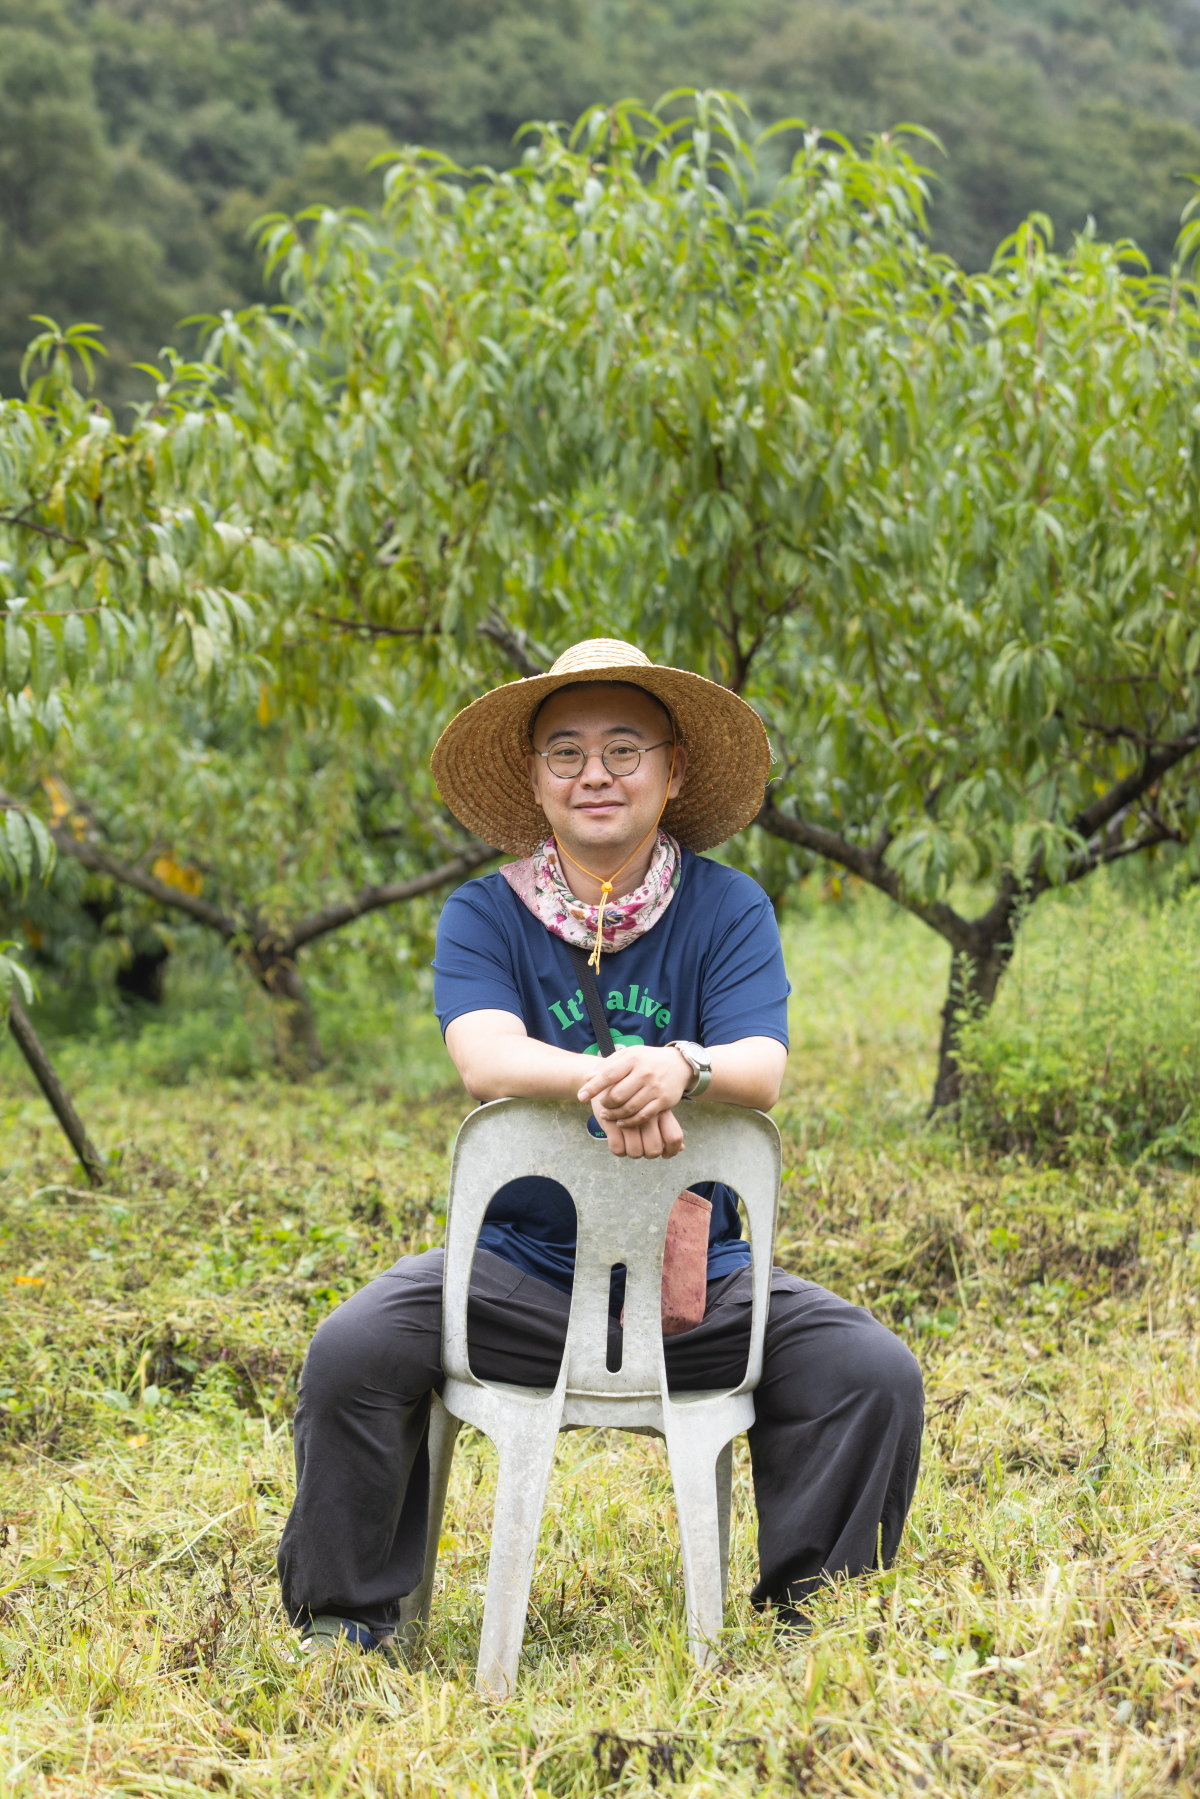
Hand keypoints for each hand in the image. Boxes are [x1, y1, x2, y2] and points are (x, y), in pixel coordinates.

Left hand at [576, 1044, 691, 1123]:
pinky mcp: (664, 1101)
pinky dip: (629, 1122)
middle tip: (601, 1106)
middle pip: (617, 1095)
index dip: (592, 1088)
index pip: (608, 1075)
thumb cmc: (647, 1060)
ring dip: (614, 1115)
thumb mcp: (628, 1055)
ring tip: (608, 1114)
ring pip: (629, 1108)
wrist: (679, 1065)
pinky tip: (621, 1121)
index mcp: (633, 1059)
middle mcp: (644, 1073)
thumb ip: (607, 1065)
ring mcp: (655, 1088)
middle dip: (605, 1104)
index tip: (581, 1097)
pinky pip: (643, 1116)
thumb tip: (587, 1078)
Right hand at [591, 1101, 684, 1158]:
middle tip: (643, 1149)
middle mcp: (647, 1114)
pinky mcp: (610, 1120)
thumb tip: (682, 1148)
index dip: (672, 1150)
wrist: (610, 1074)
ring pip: (635, 1151)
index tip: (665, 1154)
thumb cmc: (637, 1093)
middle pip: (654, 1149)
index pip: (674, 1137)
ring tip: (629, 1145)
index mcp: (661, 1109)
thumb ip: (668, 1126)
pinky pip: (617, 1147)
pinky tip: (618, 1142)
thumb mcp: (654, 1104)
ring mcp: (629, 1119)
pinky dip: (618, 1149)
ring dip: (632, 1152)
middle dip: (648, 1154)